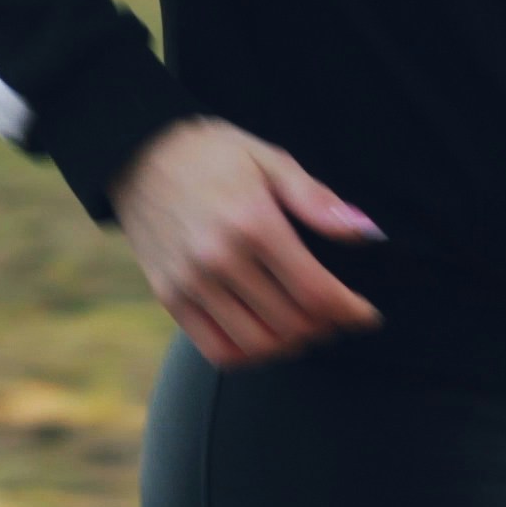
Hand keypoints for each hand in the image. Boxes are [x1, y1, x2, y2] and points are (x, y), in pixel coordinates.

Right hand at [111, 116, 384, 368]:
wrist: (138, 152)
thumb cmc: (212, 153)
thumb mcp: (270, 160)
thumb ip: (317, 201)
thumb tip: (366, 233)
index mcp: (253, 222)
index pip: (314, 291)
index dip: (349, 311)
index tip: (368, 315)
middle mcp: (220, 259)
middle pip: (290, 323)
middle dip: (326, 327)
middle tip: (338, 316)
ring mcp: (190, 283)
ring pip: (257, 344)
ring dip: (291, 345)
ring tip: (306, 327)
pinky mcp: (169, 297)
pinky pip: (216, 349)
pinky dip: (249, 354)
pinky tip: (266, 336)